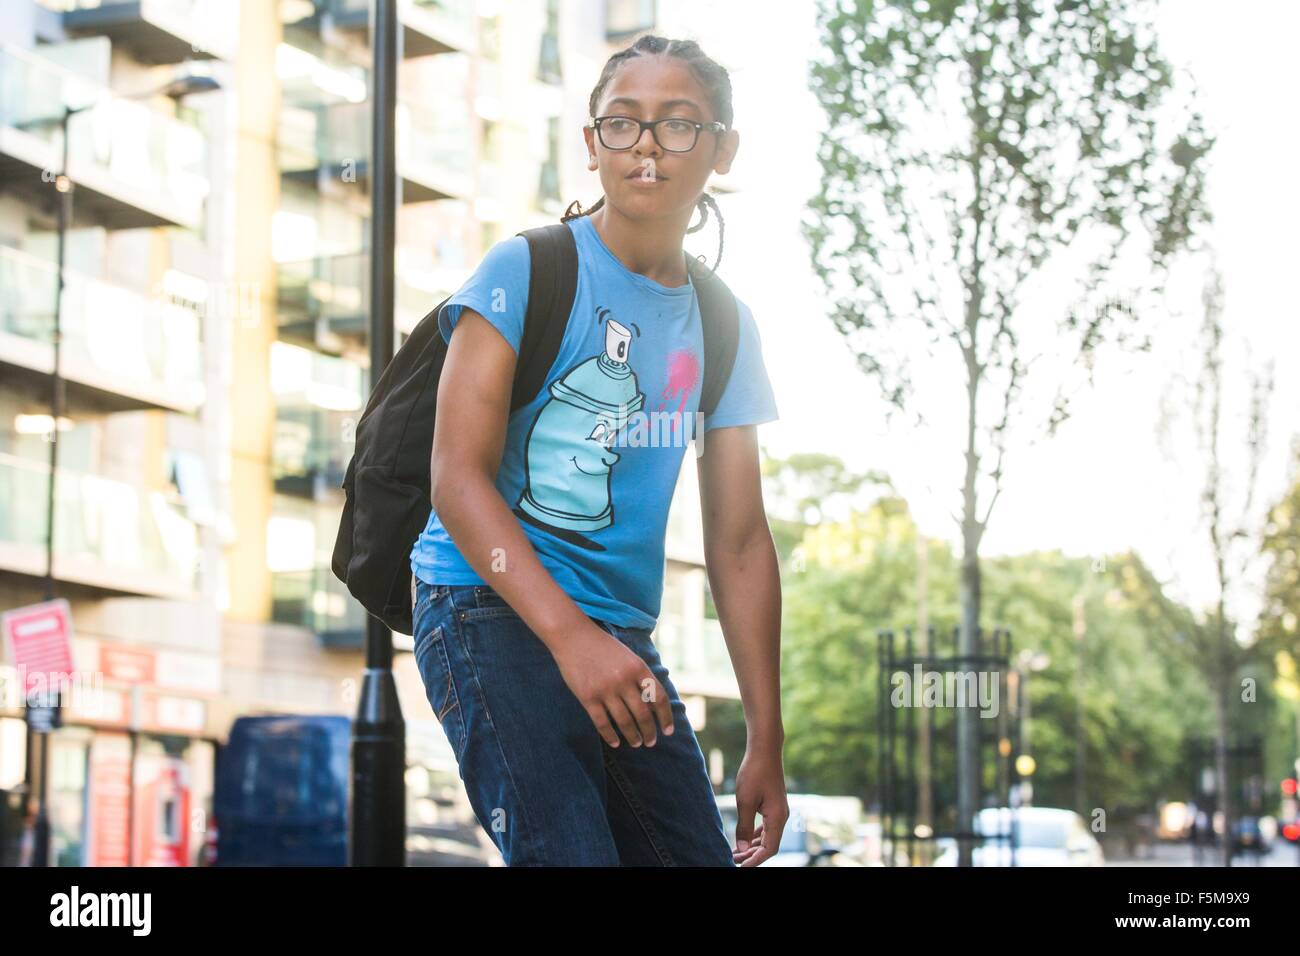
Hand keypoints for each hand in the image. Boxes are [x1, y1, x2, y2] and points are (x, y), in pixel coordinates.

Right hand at [551, 622, 674, 747]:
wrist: (573, 636)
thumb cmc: (603, 647)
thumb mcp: (628, 657)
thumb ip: (641, 677)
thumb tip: (654, 705)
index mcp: (638, 668)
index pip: (659, 698)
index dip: (666, 717)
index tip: (668, 731)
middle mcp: (624, 679)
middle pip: (643, 714)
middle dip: (649, 732)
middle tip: (651, 742)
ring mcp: (606, 689)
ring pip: (625, 722)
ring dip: (633, 736)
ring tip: (636, 743)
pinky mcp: (588, 697)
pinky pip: (602, 723)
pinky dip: (610, 736)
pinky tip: (615, 743)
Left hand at [732, 743, 787, 866]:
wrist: (764, 749)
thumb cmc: (755, 773)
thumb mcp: (745, 801)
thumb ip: (743, 827)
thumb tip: (741, 849)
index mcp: (777, 818)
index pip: (769, 849)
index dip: (755, 861)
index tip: (740, 867)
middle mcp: (781, 816)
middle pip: (768, 845)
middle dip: (751, 855)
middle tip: (733, 860)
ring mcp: (778, 810)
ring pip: (767, 836)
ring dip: (752, 846)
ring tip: (736, 853)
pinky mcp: (772, 804)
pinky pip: (765, 826)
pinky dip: (755, 835)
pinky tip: (744, 838)